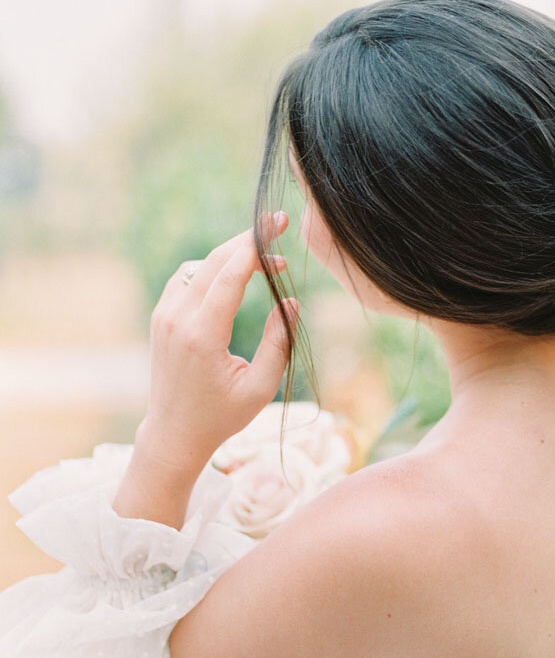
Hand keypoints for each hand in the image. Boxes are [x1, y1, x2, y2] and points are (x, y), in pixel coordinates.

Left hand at [137, 212, 299, 473]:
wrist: (174, 433)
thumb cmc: (222, 416)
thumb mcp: (261, 386)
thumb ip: (280, 342)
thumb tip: (290, 300)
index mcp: (202, 335)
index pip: (229, 274)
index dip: (256, 245)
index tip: (278, 224)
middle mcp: (178, 319)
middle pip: (214, 261)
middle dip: (247, 240)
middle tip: (276, 228)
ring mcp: (164, 316)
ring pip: (199, 266)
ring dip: (230, 256)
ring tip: (262, 262)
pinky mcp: (160, 318)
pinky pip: (185, 278)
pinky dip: (210, 269)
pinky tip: (232, 276)